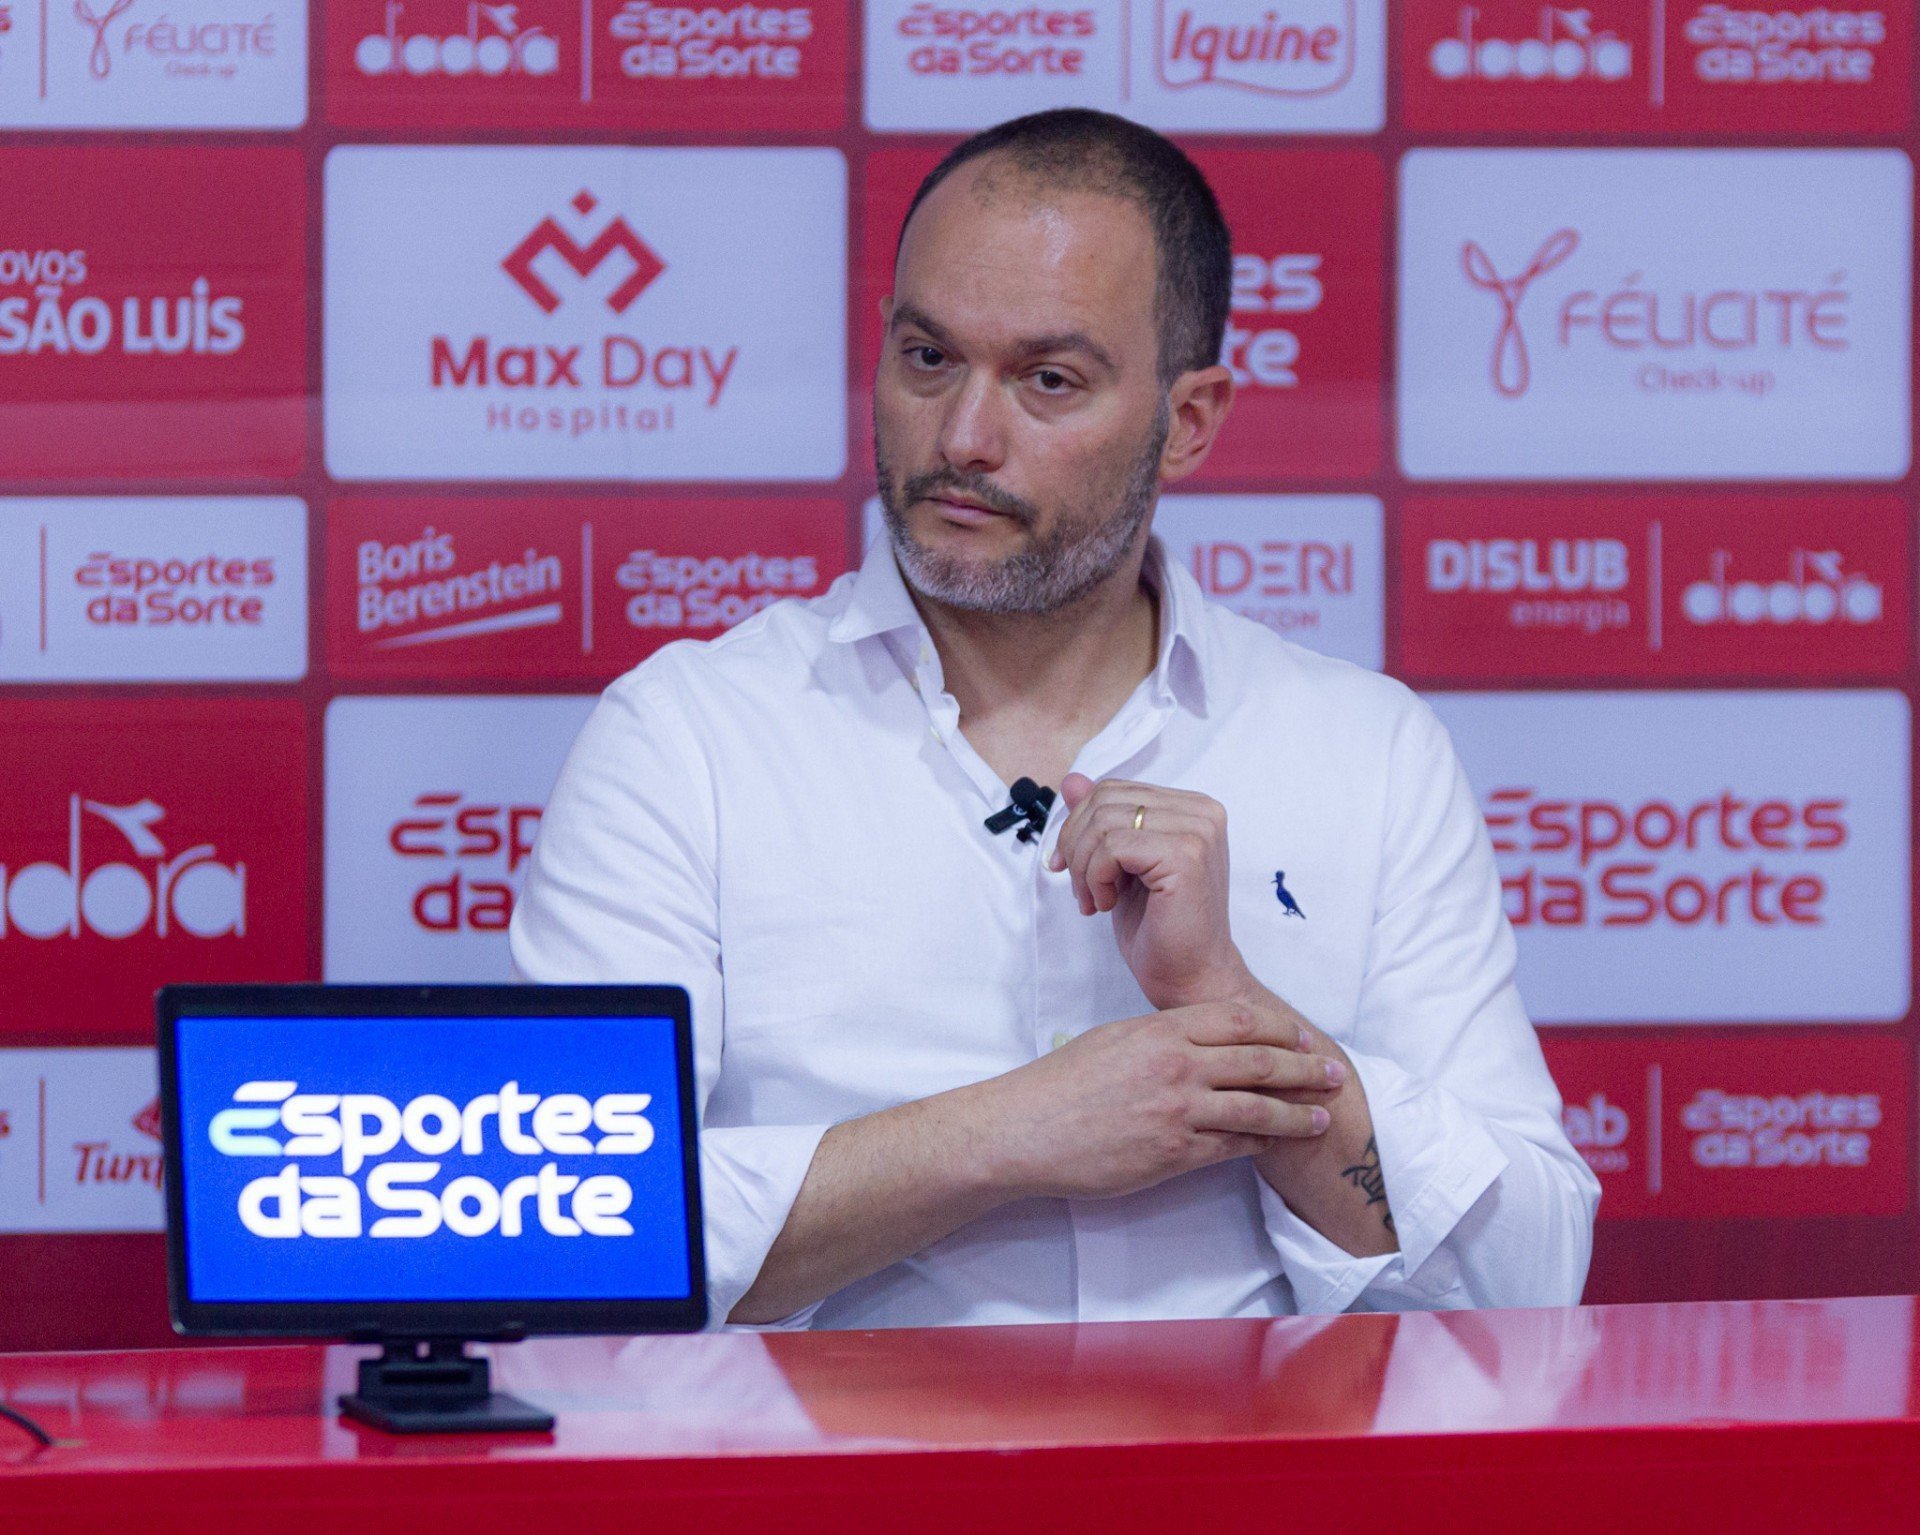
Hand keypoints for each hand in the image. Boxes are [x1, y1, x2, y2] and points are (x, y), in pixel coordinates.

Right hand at [975, 998, 1342, 1201]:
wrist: (1028, 1129)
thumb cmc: (1062, 1083)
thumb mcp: (1114, 1039)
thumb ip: (1161, 1038)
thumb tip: (1199, 1044)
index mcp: (1161, 1030)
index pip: (1239, 1021)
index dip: (1279, 1030)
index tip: (1301, 1038)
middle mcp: (1177, 1066)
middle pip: (1259, 1062)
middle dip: (1304, 1069)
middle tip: (1333, 1074)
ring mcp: (1178, 1112)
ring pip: (1256, 1109)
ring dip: (1295, 1113)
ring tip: (1319, 1117)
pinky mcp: (1173, 1154)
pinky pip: (1230, 1147)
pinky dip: (1259, 1144)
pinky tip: (1275, 1143)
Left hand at [1049, 774, 1251, 1008]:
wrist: (1190, 977)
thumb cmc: (1160, 927)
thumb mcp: (1119, 865)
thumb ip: (1101, 820)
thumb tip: (1071, 780)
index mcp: (1191, 808)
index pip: (1114, 790)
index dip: (1079, 825)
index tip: (1066, 865)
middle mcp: (1202, 812)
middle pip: (1106, 799)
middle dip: (1076, 845)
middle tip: (1080, 888)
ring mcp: (1198, 831)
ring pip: (1105, 821)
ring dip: (1084, 866)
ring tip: (1095, 899)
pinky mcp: (1186, 855)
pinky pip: (1113, 846)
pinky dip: (1096, 877)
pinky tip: (1108, 903)